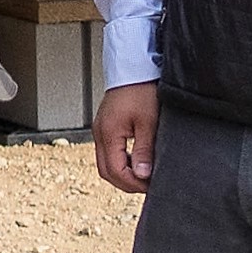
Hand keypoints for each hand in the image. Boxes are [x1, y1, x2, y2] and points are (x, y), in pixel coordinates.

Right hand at [91, 82, 155, 196]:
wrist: (135, 67)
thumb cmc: (143, 90)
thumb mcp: (148, 122)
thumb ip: (145, 150)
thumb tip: (143, 175)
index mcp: (109, 133)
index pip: (115, 171)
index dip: (133, 183)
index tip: (152, 186)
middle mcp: (99, 133)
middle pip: (107, 171)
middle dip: (127, 183)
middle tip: (148, 185)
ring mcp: (100, 129)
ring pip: (106, 163)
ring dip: (123, 173)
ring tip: (144, 175)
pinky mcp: (105, 126)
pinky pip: (107, 152)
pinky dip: (120, 162)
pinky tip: (137, 161)